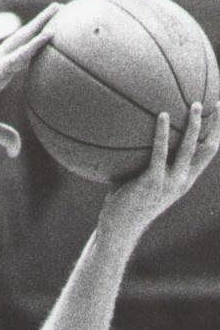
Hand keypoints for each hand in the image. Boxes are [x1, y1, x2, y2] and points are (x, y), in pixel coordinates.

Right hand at [0, 3, 60, 154]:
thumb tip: (15, 152)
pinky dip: (34, 45)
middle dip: (42, 22)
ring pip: (23, 39)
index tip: (51, 29)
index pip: (20, 52)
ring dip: (42, 24)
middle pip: (23, 38)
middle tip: (61, 7)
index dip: (34, 40)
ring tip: (60, 9)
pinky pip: (19, 55)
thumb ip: (4, 136)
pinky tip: (49, 34)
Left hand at [100, 101, 219, 237]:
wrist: (120, 228)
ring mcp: (170, 182)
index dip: (217, 132)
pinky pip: (160, 151)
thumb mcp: (146, 181)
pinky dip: (162, 132)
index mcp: (185, 180)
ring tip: (195, 104)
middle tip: (216, 101)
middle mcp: (183, 180)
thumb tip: (136, 134)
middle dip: (215, 124)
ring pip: (189, 147)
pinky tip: (162, 115)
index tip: (219, 112)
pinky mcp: (152, 181)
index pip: (208, 153)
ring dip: (194, 124)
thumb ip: (149, 161)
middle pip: (208, 148)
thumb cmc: (127, 202)